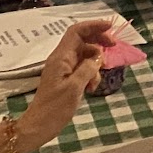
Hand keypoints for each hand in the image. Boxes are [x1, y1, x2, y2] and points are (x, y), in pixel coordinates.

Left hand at [14, 19, 109, 152]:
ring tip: (96, 82)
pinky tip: (91, 88)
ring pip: (85, 55)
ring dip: (95, 64)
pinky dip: (90, 74)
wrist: (39, 126)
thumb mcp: (75, 88)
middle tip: (113, 48)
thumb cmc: (55, 108)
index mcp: (61, 57)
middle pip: (82, 40)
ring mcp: (63, 69)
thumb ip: (88, 69)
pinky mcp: (65, 79)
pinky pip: (82, 68)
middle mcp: (61, 59)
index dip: (94, 26)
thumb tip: (98, 57)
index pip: (77, 31)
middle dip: (99, 42)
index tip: (110, 27)